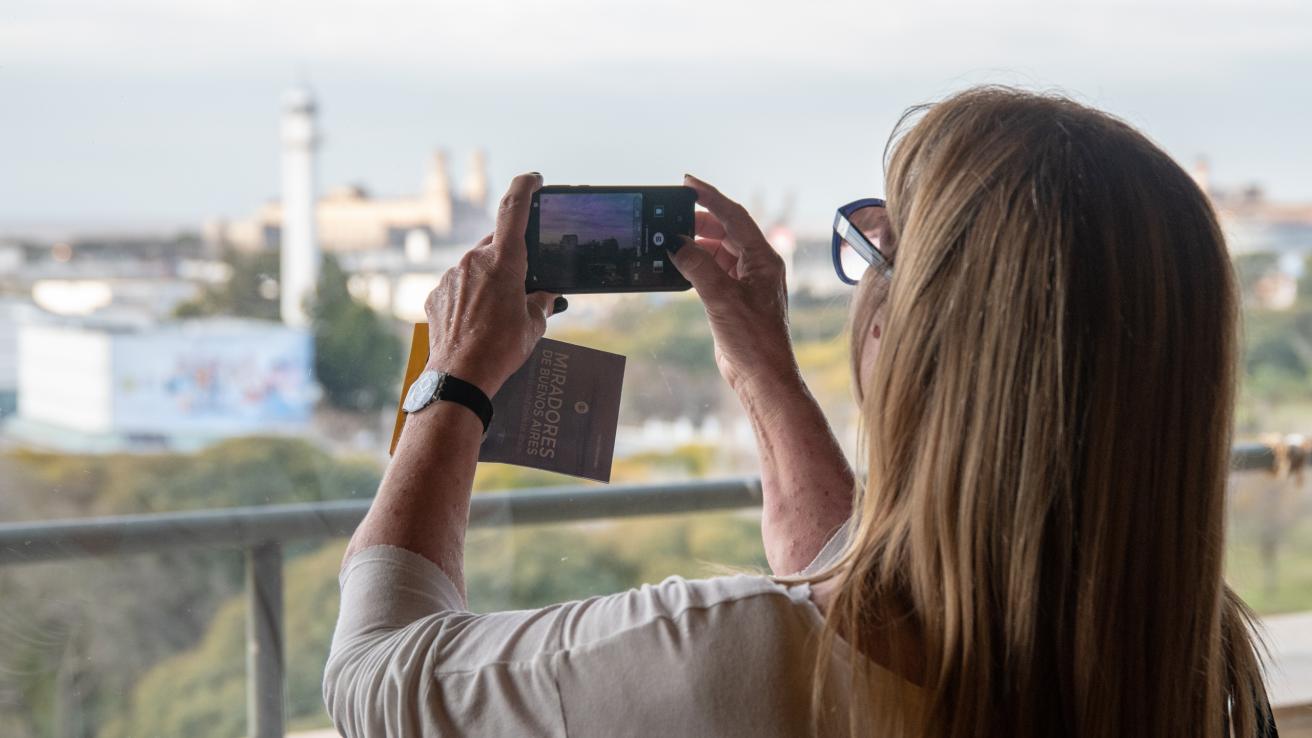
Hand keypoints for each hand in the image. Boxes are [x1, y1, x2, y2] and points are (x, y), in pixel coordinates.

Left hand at [423, 173, 559, 396]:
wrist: (460, 376)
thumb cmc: (501, 349)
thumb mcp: (533, 325)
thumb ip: (541, 302)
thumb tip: (545, 296)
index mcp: (504, 260)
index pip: (514, 209)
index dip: (525, 187)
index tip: (534, 178)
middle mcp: (473, 260)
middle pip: (496, 244)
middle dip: (510, 259)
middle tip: (521, 285)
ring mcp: (451, 276)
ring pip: (475, 267)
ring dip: (489, 281)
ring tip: (497, 315)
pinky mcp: (435, 294)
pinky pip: (458, 286)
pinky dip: (469, 297)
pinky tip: (476, 323)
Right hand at [669, 174, 798, 394]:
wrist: (762, 375)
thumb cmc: (753, 339)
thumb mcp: (720, 297)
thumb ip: (696, 265)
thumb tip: (674, 243)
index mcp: (763, 258)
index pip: (734, 216)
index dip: (709, 196)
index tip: (687, 182)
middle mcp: (758, 266)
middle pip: (726, 230)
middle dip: (699, 221)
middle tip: (671, 217)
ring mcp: (747, 282)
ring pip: (719, 250)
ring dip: (696, 244)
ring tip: (671, 241)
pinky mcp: (735, 298)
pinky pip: (714, 270)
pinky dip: (696, 264)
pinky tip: (679, 265)